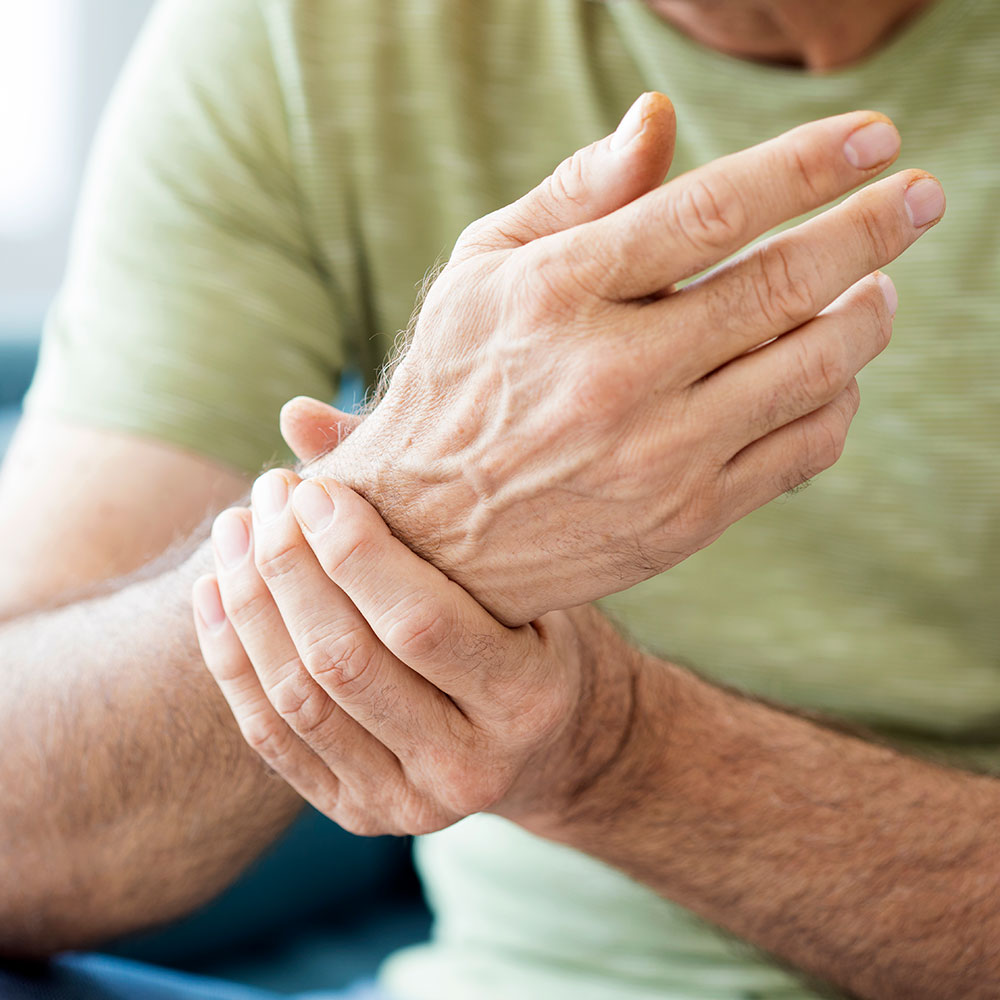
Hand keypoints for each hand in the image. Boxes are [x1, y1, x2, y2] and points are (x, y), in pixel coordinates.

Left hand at [192, 469, 633, 834]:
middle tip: (269, 494)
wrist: (550, 744)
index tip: (314, 486)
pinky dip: (233, 660)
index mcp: (526, 700)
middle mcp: (469, 768)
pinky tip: (215, 592)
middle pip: (345, 663)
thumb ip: (422, 497)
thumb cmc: (535, 634)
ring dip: (252, 606)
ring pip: (298, 701)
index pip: (419, 624)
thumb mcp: (517, 572)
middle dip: (290, 567)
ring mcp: (407, 804)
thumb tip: (298, 415)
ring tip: (234, 531)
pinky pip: (273, 738)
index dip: (353, 551)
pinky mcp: (358, 814)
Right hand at [304, 93, 942, 624]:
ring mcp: (655, 457)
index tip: (877, 139)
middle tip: (922, 197)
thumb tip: (658, 119)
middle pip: (784, 285)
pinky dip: (837, 404)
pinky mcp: (683, 522)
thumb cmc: (452, 388)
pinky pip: (801, 451)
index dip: (807, 165)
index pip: (710, 211)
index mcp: (556, 297)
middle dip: (873, 230)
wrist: (427, 541)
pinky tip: (830, 378)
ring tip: (878, 292)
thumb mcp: (480, 275)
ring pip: (812, 372)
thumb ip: (572, 197)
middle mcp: (612, 377)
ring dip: (867, 319)